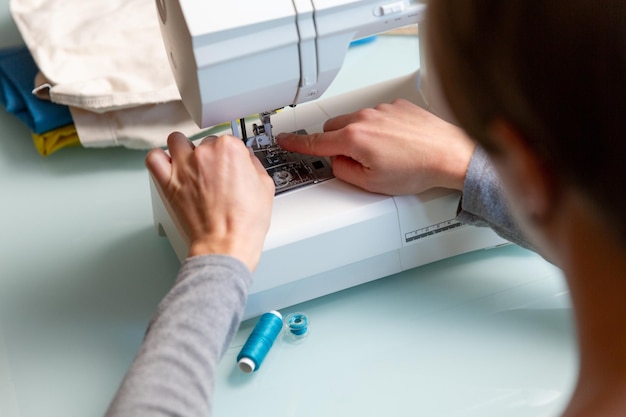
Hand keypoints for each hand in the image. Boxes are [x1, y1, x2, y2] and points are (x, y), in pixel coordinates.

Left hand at [146, 132, 274, 270]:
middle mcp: (205, 153)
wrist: (226, 244)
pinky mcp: (168, 182)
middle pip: (206, 142)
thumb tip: (247, 159)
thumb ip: (254, 164)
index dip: (234, 155)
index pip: (230, 140)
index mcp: (230, 149)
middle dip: (212, 155)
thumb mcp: (265, 186)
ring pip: (177, 141)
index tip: (233, 165)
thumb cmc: (245, 222)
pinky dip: (159, 159)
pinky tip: (169, 166)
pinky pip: (154, 158)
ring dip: (184, 149)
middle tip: (217, 174)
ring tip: (192, 163)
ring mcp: (184, 166)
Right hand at [277, 99, 474, 194]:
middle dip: (338, 143)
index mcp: (354, 139)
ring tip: (385, 154)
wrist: (450, 154)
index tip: (285, 140)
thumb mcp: (372, 183)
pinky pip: (377, 114)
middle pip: (334, 128)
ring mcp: (382, 109)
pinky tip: (397, 142)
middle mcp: (365, 118)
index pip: (316, 142)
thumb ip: (345, 172)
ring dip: (361, 135)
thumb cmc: (418, 169)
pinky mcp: (398, 105)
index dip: (297, 143)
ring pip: (356, 121)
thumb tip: (338, 163)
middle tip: (356, 160)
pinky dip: (380, 127)